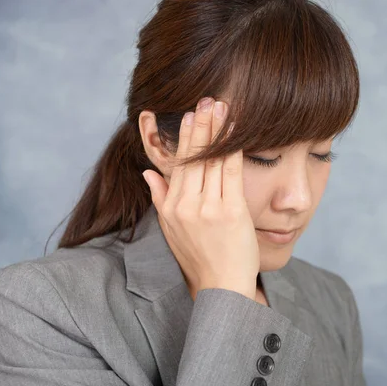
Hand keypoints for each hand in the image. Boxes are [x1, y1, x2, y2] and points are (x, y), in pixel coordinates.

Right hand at [142, 97, 259, 300]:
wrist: (222, 285)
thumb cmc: (198, 258)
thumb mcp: (171, 230)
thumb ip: (159, 198)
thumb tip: (148, 173)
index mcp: (172, 207)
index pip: (179, 164)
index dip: (186, 137)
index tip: (191, 114)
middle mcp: (188, 205)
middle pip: (196, 157)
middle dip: (202, 126)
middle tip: (208, 100)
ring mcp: (210, 208)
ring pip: (214, 161)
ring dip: (219, 131)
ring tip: (223, 108)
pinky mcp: (233, 212)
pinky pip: (233, 173)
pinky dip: (235, 149)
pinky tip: (238, 132)